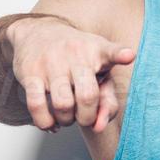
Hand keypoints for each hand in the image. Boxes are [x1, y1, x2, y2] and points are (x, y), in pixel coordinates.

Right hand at [7, 16, 134, 132]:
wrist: (38, 32)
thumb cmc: (76, 59)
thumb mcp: (99, 72)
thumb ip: (107, 102)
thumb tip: (99, 127)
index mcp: (98, 51)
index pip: (111, 52)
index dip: (120, 55)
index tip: (129, 55)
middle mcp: (76, 54)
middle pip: (87, 96)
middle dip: (87, 117)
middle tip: (84, 116)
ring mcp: (51, 62)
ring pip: (62, 105)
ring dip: (66, 120)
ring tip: (66, 116)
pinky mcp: (30, 72)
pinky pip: (36, 105)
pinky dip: (44, 122)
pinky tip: (50, 122)